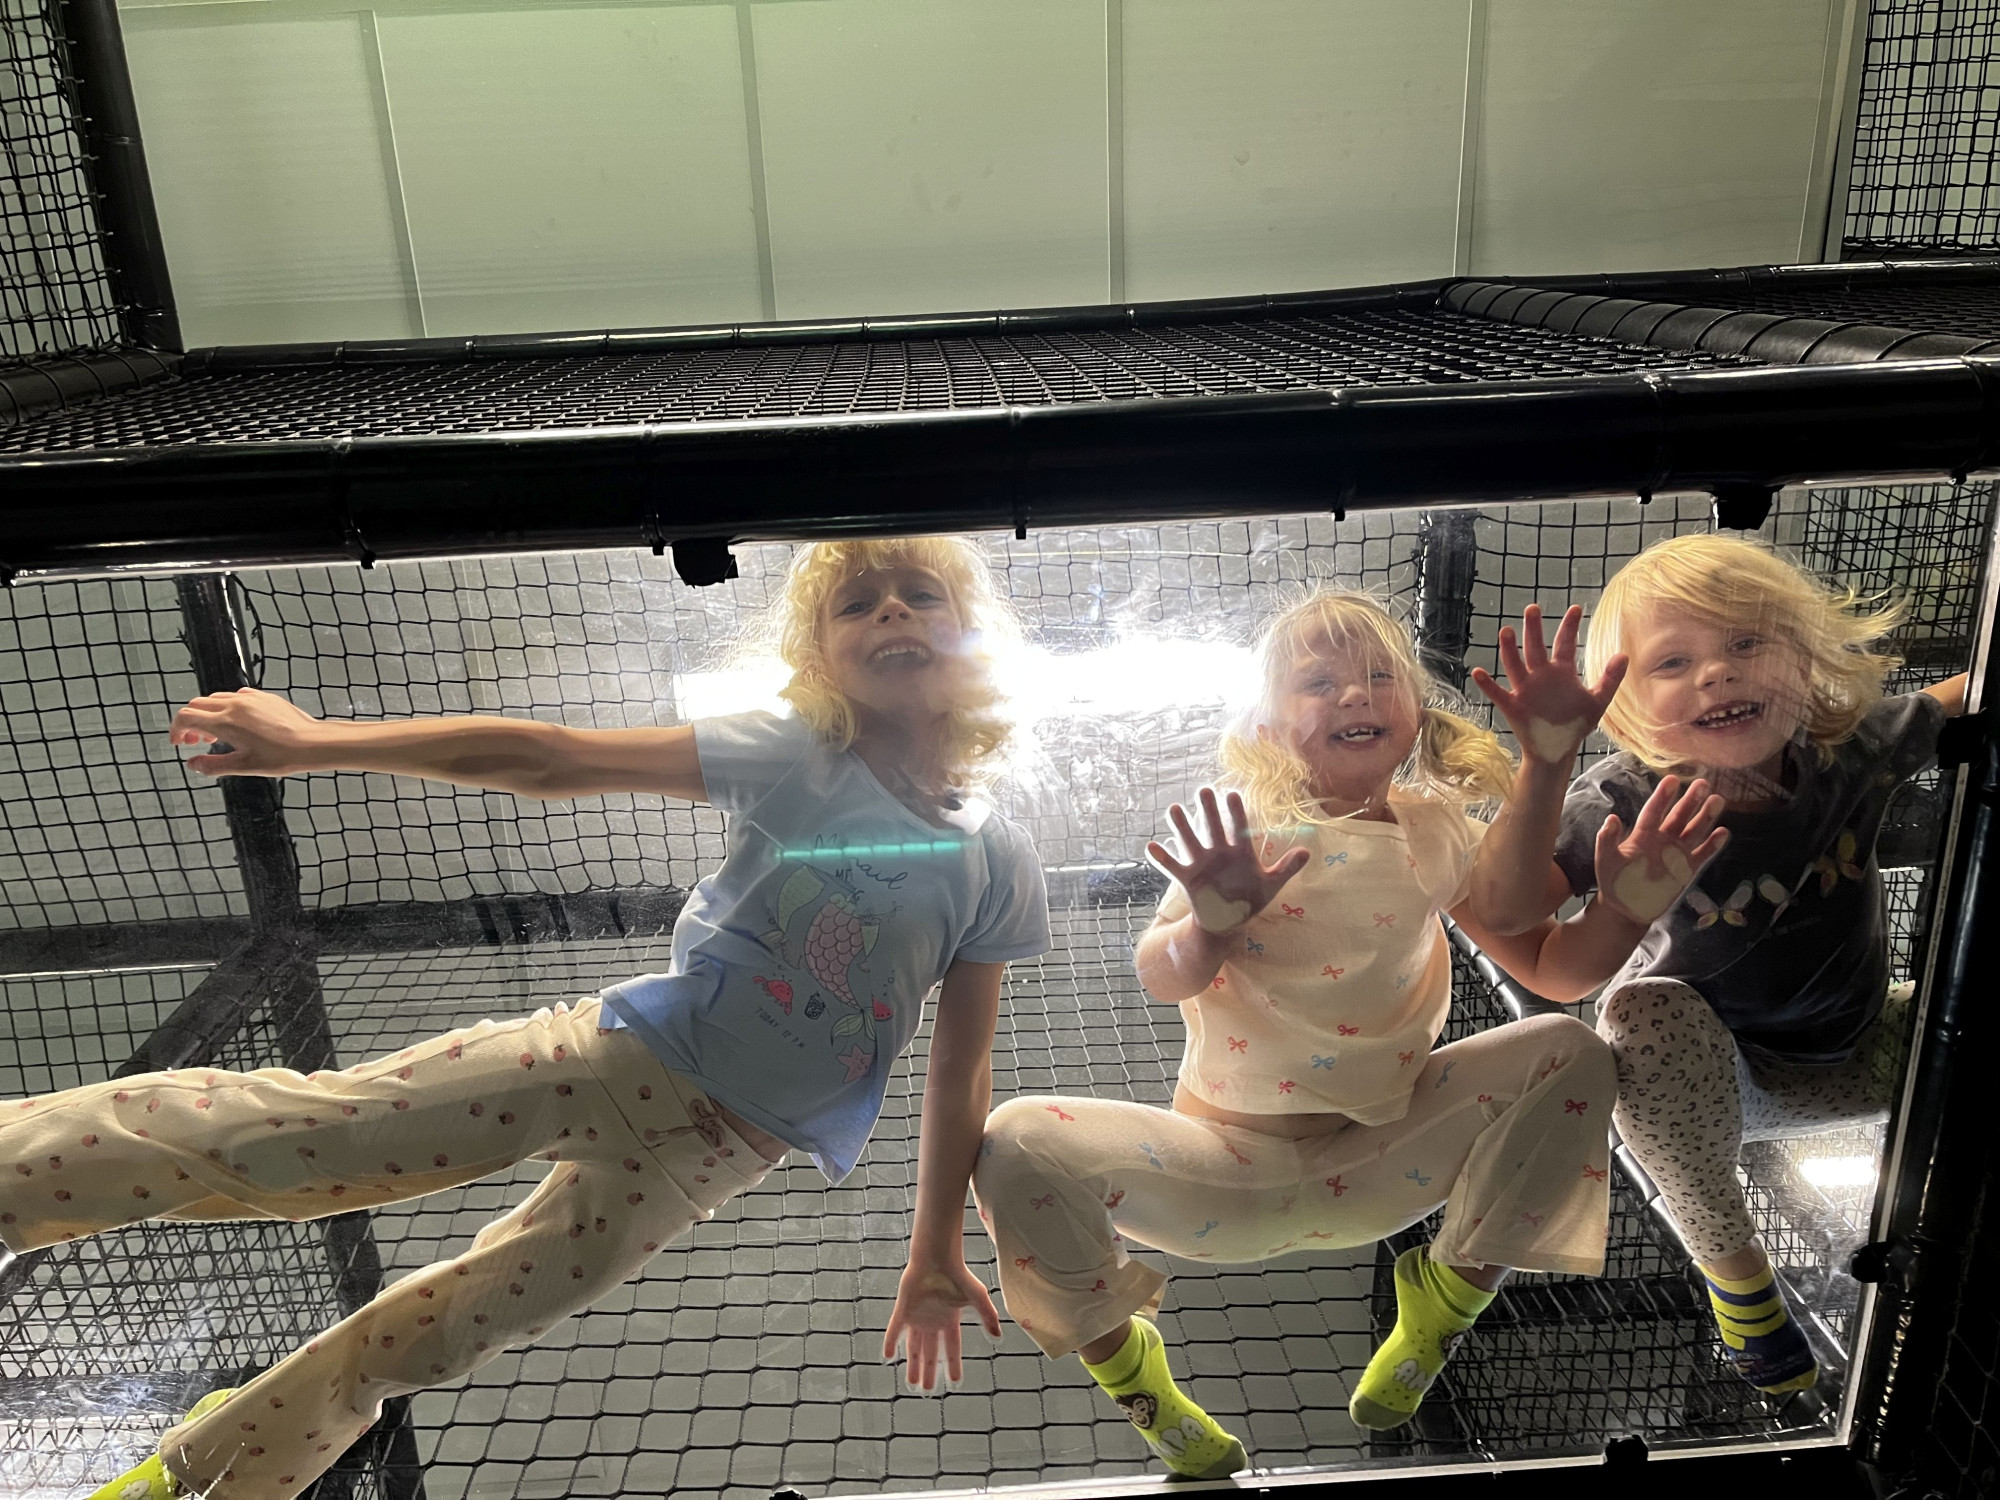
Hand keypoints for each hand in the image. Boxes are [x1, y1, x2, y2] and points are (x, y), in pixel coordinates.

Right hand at [166, 686, 320, 777]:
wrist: (312, 742)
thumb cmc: (282, 756)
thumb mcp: (244, 766)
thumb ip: (213, 765)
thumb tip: (192, 764)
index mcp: (226, 722)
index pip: (186, 717)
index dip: (176, 729)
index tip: (179, 742)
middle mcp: (235, 705)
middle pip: (197, 705)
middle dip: (190, 722)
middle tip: (195, 741)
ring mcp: (250, 697)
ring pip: (215, 699)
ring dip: (208, 715)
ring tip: (218, 736)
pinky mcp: (263, 696)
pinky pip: (235, 696)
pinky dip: (226, 708)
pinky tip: (237, 724)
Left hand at [882, 1256, 1000, 1391]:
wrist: (936, 1257)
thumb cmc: (957, 1274)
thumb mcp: (978, 1297)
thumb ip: (988, 1317)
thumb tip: (998, 1338)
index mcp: (950, 1320)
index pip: (951, 1348)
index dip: (953, 1365)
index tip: (955, 1382)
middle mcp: (932, 1321)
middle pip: (930, 1352)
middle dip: (929, 1371)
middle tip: (927, 1390)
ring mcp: (917, 1316)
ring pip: (913, 1347)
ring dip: (912, 1364)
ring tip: (912, 1383)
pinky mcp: (903, 1309)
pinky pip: (895, 1330)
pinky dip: (891, 1342)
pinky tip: (888, 1356)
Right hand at [1146, 788, 1311, 932]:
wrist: (1228, 922)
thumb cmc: (1250, 899)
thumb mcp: (1271, 885)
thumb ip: (1286, 868)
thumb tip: (1308, 852)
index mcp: (1239, 852)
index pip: (1238, 828)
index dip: (1235, 812)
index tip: (1232, 794)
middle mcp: (1218, 853)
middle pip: (1212, 828)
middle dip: (1207, 810)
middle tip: (1203, 790)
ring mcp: (1201, 865)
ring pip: (1189, 841)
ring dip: (1181, 826)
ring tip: (1174, 809)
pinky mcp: (1187, 880)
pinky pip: (1173, 867)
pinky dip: (1161, 858)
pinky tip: (1151, 846)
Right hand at [1471, 604, 1627, 767]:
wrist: (1556, 750)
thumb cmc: (1575, 725)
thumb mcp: (1597, 701)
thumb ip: (1610, 679)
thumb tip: (1623, 655)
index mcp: (1561, 672)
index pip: (1565, 644)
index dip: (1570, 626)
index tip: (1576, 608)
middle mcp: (1541, 676)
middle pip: (1535, 647)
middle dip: (1534, 628)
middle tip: (1532, 608)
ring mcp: (1525, 690)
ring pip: (1515, 665)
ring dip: (1509, 649)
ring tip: (1506, 631)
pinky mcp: (1512, 706)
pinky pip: (1497, 693)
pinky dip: (1487, 684)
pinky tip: (1477, 672)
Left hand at [1594, 774, 1728, 926]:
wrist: (1626, 908)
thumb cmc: (1614, 880)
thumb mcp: (1606, 860)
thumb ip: (1607, 840)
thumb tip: (1612, 818)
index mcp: (1642, 834)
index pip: (1654, 811)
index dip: (1662, 796)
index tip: (1672, 780)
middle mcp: (1662, 840)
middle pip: (1679, 816)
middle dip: (1690, 800)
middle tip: (1703, 783)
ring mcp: (1676, 854)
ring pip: (1693, 831)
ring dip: (1706, 817)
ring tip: (1718, 800)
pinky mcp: (1686, 869)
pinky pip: (1702, 854)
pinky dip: (1712, 844)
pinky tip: (1723, 832)